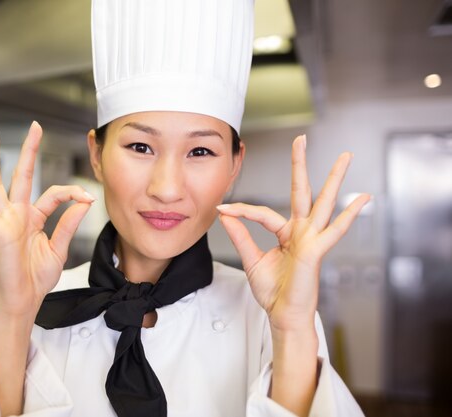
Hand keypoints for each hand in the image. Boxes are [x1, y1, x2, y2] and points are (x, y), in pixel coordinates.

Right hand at [0, 122, 94, 318]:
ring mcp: (6, 222)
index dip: (71, 192)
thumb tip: (83, 202)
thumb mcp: (59, 248)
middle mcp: (17, 216)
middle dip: (26, 152)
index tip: (88, 196)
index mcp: (33, 219)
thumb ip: (68, 224)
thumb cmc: (37, 278)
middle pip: (19, 177)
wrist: (25, 301)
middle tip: (33, 128)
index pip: (53, 195)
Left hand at [217, 135, 369, 331]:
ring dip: (334, 179)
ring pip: (323, 203)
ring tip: (345, 157)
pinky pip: (334, 230)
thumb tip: (225, 215)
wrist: (282, 314)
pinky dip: (350, 215)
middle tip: (301, 139)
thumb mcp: (251, 258)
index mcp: (285, 233)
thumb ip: (241, 235)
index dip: (241, 210)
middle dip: (300, 165)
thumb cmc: (272, 291)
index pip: (262, 212)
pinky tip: (363, 199)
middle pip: (301, 191)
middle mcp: (301, 231)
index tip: (222, 208)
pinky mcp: (316, 250)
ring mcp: (311, 239)